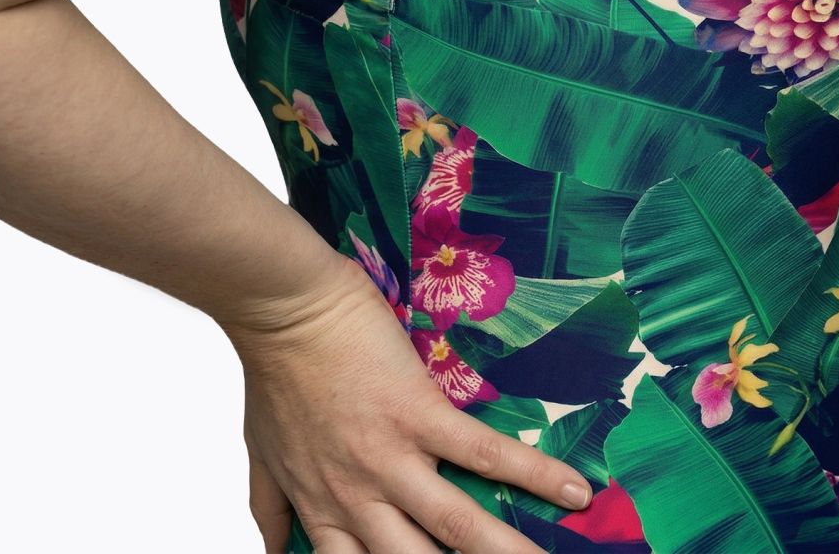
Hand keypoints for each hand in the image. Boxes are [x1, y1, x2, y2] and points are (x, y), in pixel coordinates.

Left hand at [221, 258, 592, 552]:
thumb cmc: (275, 372)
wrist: (284, 308)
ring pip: (457, 525)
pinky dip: (535, 473)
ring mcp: (392, 457)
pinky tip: (575, 491)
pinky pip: (485, 452)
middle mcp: (361, 499)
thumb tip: (275, 553)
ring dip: (506, 551)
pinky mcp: (419, 412)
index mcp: (325, 512)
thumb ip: (274, 511)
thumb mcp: (263, 457)